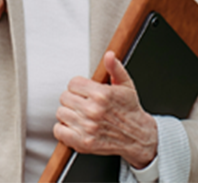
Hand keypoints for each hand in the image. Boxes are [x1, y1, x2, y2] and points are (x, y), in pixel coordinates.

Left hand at [54, 51, 158, 167]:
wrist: (138, 136)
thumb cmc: (130, 110)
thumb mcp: (126, 86)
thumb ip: (115, 68)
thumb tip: (109, 55)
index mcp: (101, 94)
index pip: (72, 83)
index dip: (78, 87)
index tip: (84, 92)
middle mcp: (93, 110)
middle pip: (64, 97)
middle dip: (73, 99)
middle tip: (83, 104)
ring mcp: (87, 127)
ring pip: (61, 113)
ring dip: (68, 114)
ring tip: (81, 116)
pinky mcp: (83, 143)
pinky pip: (59, 131)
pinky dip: (63, 130)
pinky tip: (74, 127)